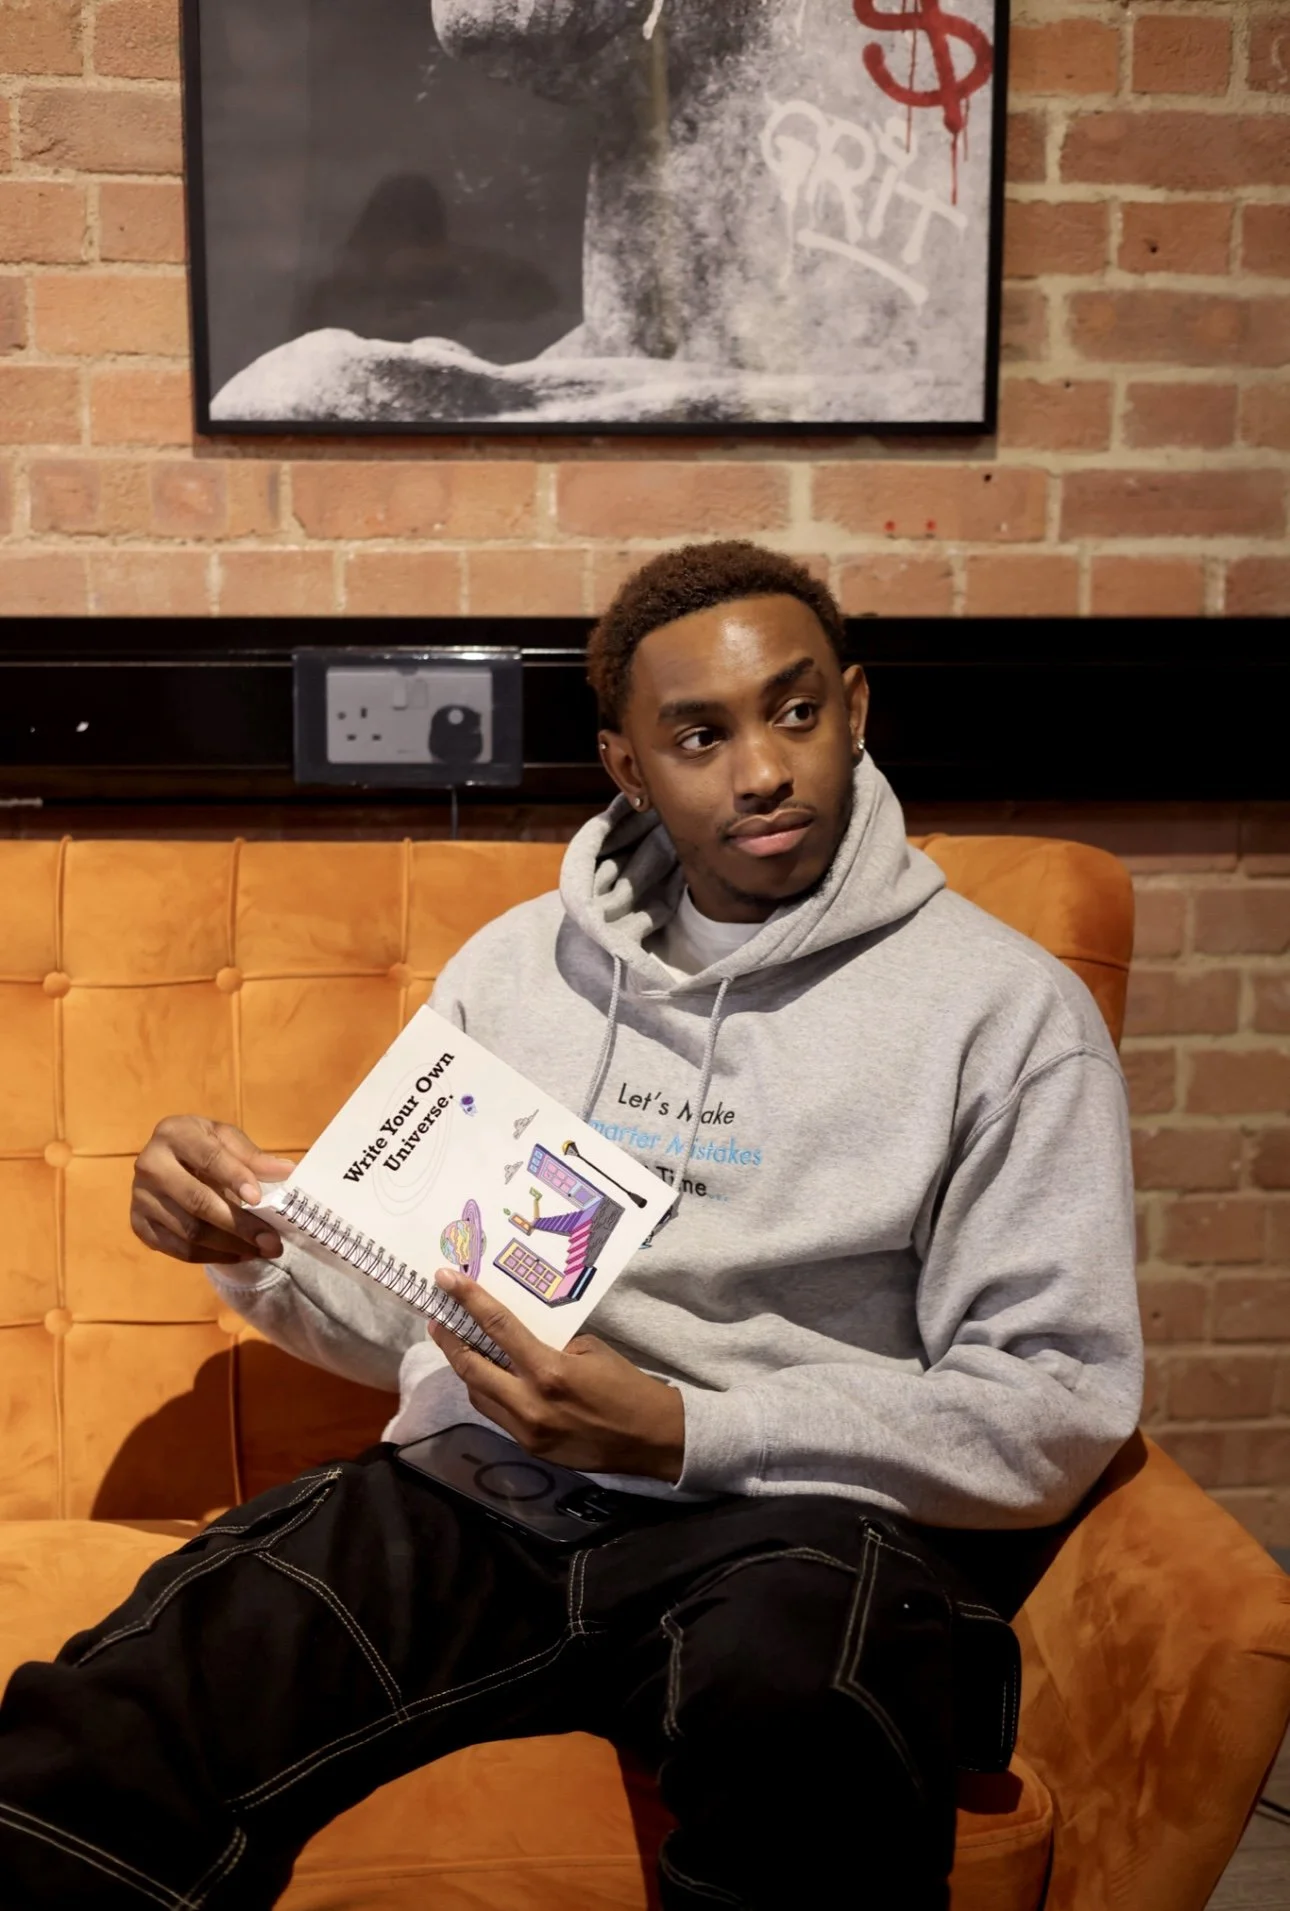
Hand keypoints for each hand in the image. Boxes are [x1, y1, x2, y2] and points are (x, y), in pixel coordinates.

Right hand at [129, 1116, 295, 1265]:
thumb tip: (287, 1171)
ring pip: (188, 1231)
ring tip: (262, 1251)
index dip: (234, 1177)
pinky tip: (238, 1254)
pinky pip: (177, 1250)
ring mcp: (140, 1197)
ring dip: (230, 1246)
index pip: (207, 1157)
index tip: (259, 1198)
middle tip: (272, 1242)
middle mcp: (149, 1165)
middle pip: (197, 1201)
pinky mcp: (138, 1224)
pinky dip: (211, 1256)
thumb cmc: (204, 1146)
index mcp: (174, 1133)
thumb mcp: (228, 1140)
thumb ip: (254, 1157)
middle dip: (239, 1225)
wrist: (168, 1161)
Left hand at [427, 1270, 684, 1482]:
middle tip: (436, 1320)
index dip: (468, 1300)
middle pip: (471, 1367)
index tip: (445, 1279)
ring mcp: (526, 1430)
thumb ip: (550, 1343)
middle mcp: (529, 1403)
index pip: (498, 1327)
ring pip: (478, 1394)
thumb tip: (521, 1337)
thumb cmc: (625, 1384)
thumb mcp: (590, 1350)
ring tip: (459, 1346)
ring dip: (466, 1369)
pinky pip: (496, 1414)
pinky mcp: (528, 1447)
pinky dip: (488, 1391)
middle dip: (449, 1341)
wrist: (648, 1438)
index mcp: (548, 1371)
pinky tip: (489, 1377)